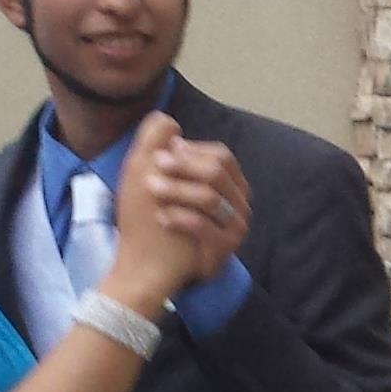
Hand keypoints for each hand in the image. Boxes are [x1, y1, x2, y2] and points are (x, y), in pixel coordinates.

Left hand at [106, 115, 248, 304]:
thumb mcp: (158, 180)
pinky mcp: (225, 249)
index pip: (220, 156)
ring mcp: (235, 226)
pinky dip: (180, 219)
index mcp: (229, 183)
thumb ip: (163, 148)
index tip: (161, 154)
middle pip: (217, 173)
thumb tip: (170, 123)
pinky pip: (205, 227)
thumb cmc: (159, 219)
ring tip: (150, 190)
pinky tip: (161, 218)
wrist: (157, 268)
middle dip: (183, 167)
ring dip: (176, 190)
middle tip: (154, 167)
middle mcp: (239, 203)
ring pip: (209, 198)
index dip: (190, 152)